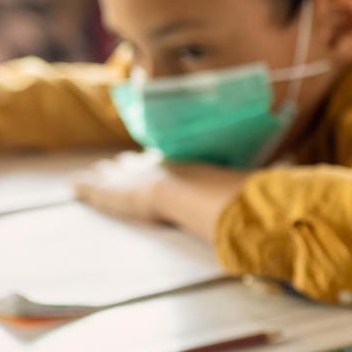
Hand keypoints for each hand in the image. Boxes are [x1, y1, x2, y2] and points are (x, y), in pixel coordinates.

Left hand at [74, 153, 247, 239]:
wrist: (183, 191)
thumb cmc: (206, 187)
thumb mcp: (228, 182)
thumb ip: (243, 182)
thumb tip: (276, 174)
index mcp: (173, 164)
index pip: (158, 161)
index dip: (151, 160)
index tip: (145, 157)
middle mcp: (150, 167)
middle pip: (132, 164)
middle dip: (122, 164)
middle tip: (113, 162)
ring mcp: (130, 179)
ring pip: (111, 174)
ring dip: (101, 174)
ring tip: (89, 174)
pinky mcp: (112, 193)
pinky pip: (94, 188)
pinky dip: (85, 187)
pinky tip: (75, 187)